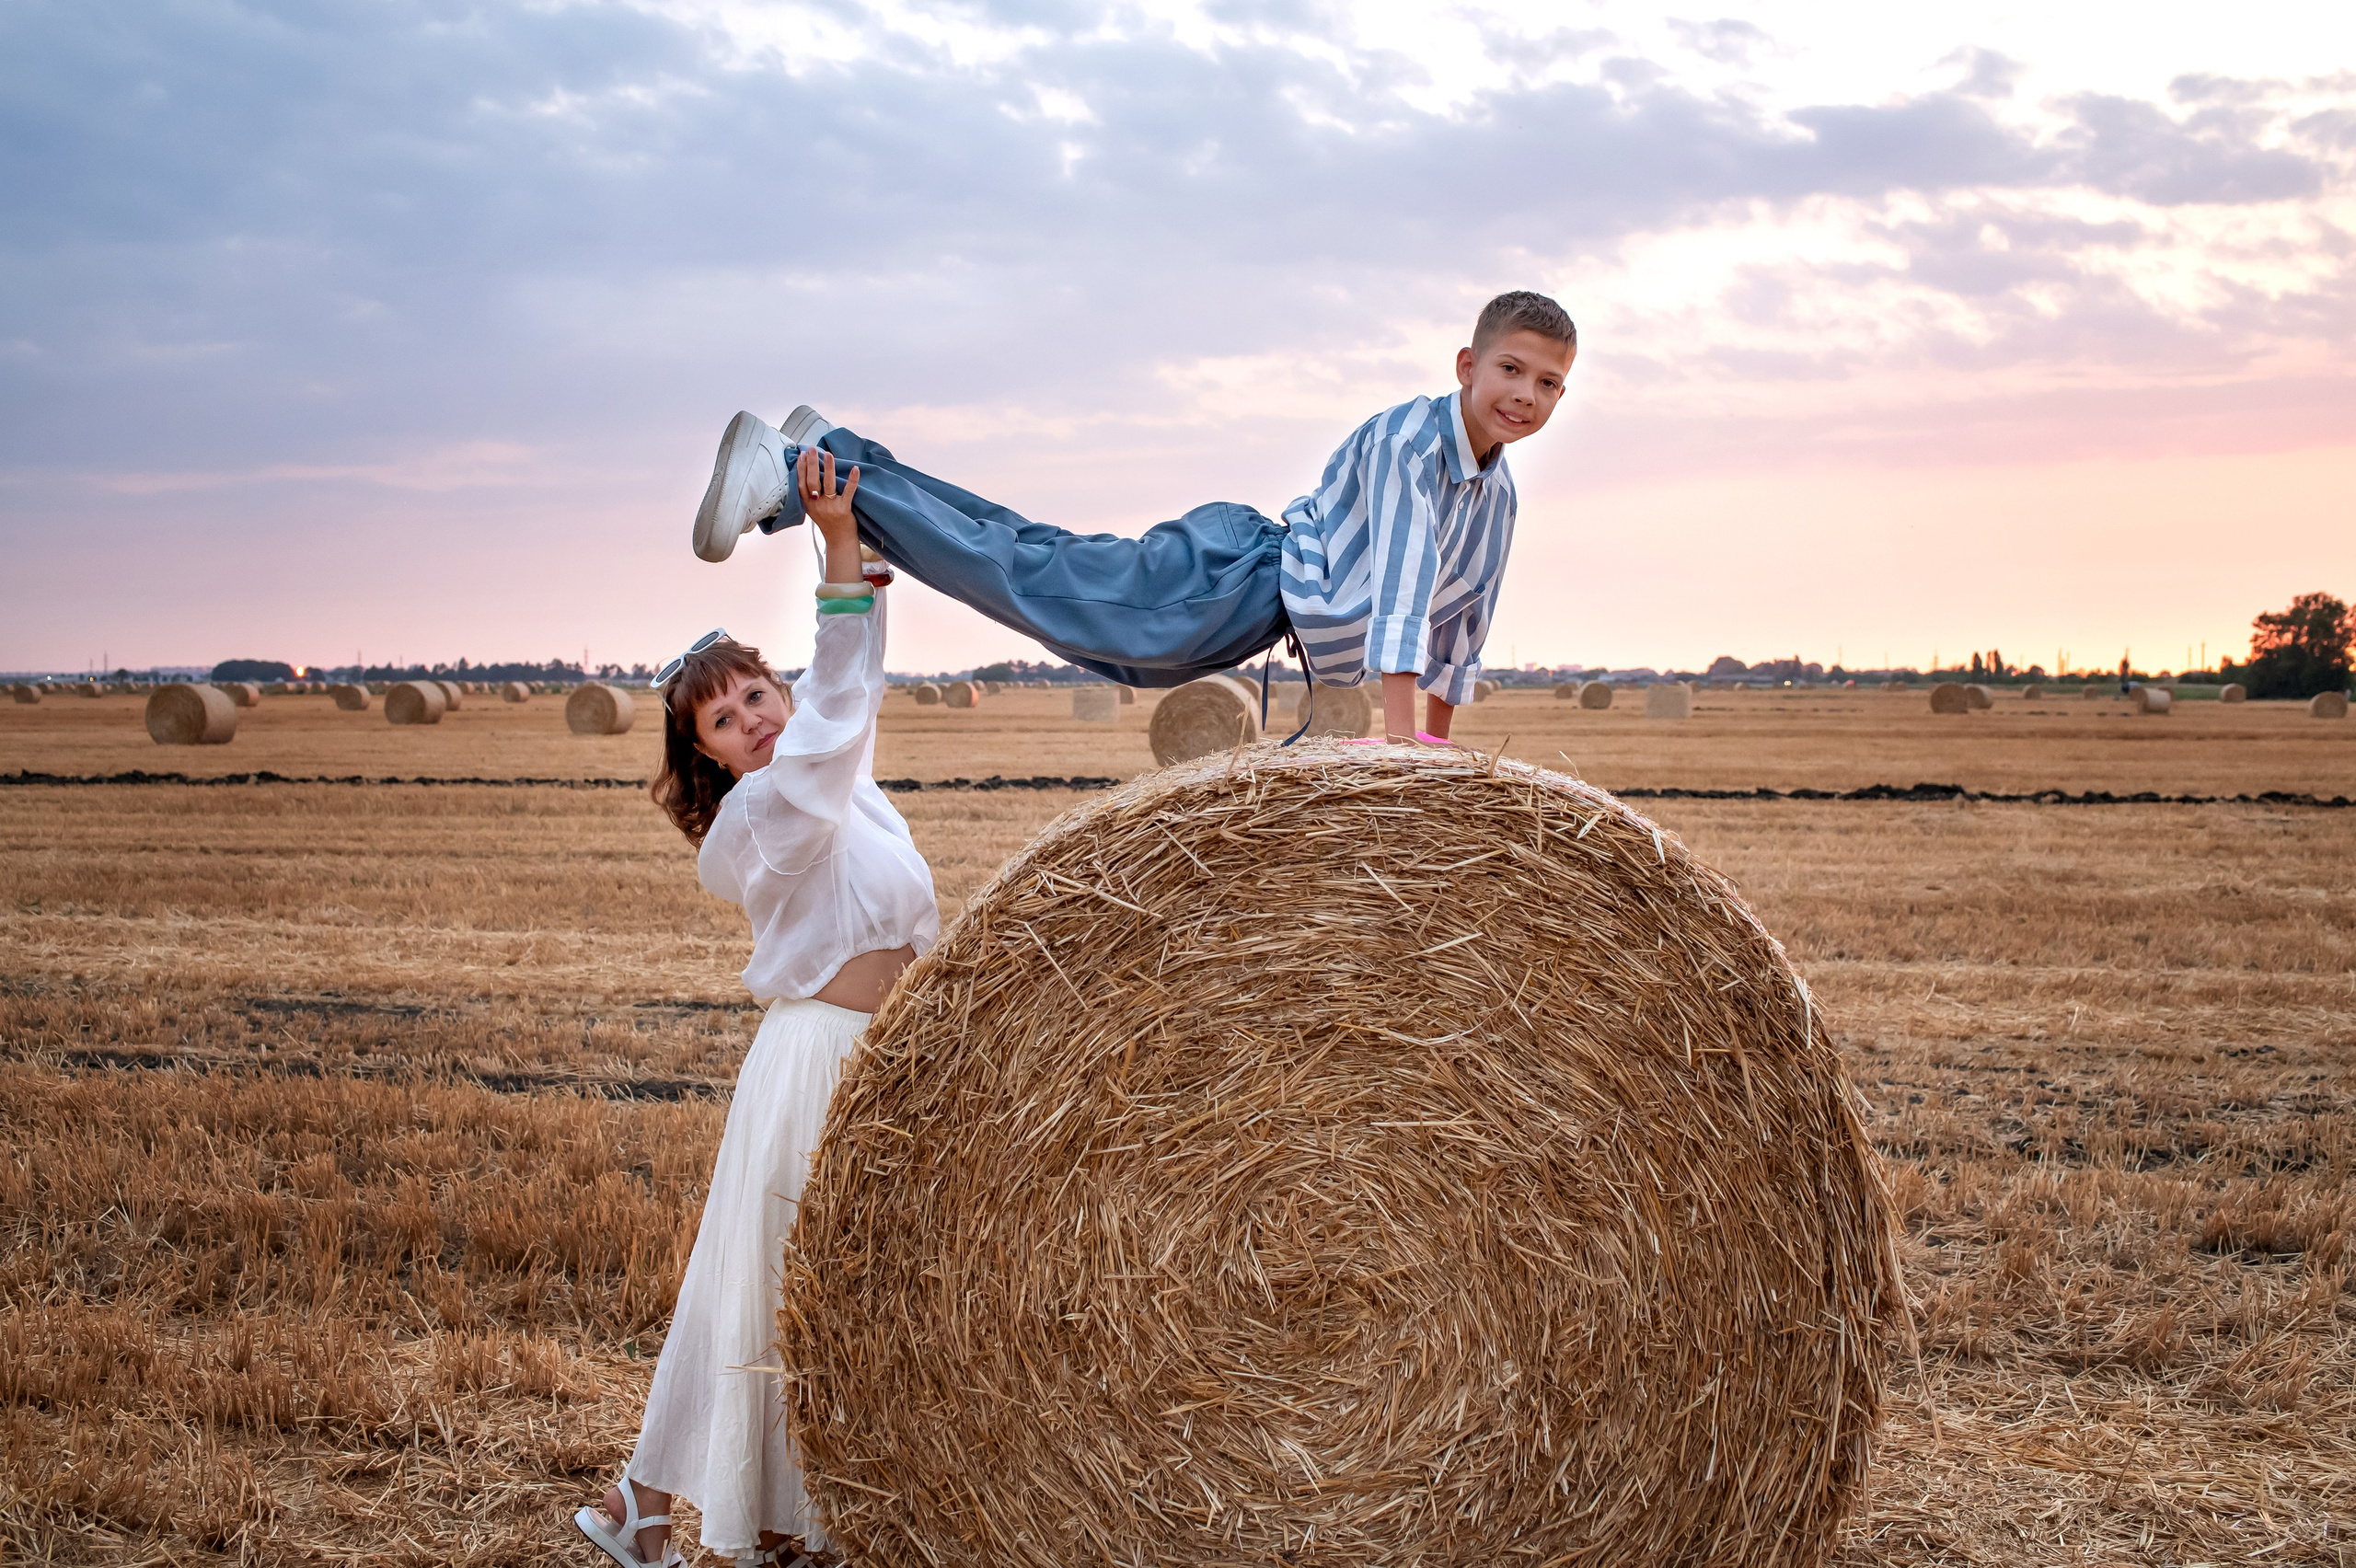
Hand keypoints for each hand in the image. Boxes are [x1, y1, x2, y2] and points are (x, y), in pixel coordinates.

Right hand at [798, 447, 862, 584]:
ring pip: (828, 484)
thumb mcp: (813, 509)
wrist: (839, 540)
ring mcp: (830, 507)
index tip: (802, 455)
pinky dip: (852, 480)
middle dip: (812, 464)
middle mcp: (817, 505)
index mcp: (808, 504)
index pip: (801, 483)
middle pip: (812, 481)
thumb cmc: (827, 521)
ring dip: (828, 468)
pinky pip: (848, 492)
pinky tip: (855, 469)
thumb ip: (810, 494)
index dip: (801, 468)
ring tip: (827, 454)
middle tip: (812, 449)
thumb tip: (809, 471)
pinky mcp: (844, 509)